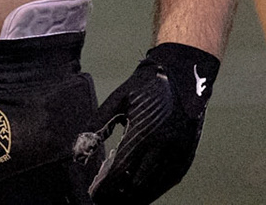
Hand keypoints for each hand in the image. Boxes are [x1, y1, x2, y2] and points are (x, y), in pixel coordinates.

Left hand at [74, 43, 217, 202]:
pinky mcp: (187, 154)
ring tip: (121, 199)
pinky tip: (142, 192)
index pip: (120, 170)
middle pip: (137, 184)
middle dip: (119, 196)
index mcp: (143, 132)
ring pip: (154, 186)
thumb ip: (98, 124)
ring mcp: (177, 153)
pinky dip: (154, 190)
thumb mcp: (119, 99)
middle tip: (104, 201)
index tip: (94, 196)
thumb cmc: (147, 85)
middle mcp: (163, 147)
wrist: (184, 74)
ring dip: (136, 196)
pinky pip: (169, 180)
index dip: (106, 187)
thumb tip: (79, 148)